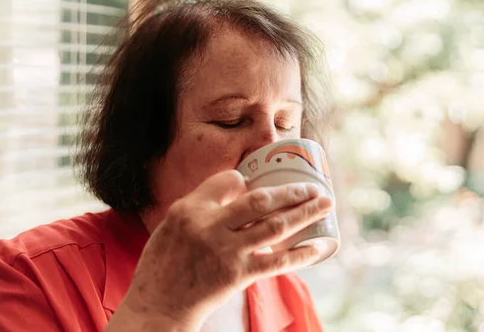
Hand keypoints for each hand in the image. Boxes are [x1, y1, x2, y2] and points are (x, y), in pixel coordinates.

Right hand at [106, 170, 331, 330]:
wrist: (158, 304)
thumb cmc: (165, 263)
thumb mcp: (173, 223)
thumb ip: (204, 204)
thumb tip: (240, 188)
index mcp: (191, 209)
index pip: (229, 180)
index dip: (247, 179)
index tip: (258, 183)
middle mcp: (210, 226)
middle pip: (261, 200)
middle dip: (293, 191)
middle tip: (315, 186)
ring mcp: (227, 251)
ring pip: (275, 225)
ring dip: (304, 212)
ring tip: (325, 203)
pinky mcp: (238, 275)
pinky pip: (277, 262)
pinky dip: (301, 254)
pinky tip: (318, 246)